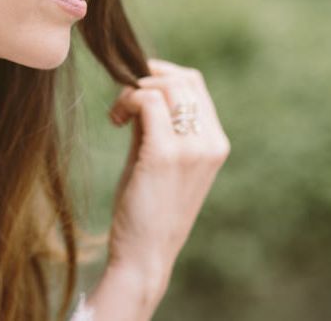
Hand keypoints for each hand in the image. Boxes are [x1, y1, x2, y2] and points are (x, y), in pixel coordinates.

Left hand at [105, 58, 229, 295]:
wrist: (144, 254)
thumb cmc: (148, 206)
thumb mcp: (159, 157)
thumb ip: (157, 123)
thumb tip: (140, 89)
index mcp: (214, 143)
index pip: (194, 83)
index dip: (161, 75)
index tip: (135, 89)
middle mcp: (210, 143)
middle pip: (182, 79)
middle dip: (145, 79)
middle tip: (123, 104)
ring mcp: (191, 148)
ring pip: (166, 86)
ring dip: (133, 91)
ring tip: (119, 116)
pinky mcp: (165, 154)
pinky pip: (147, 101)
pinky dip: (127, 101)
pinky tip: (116, 121)